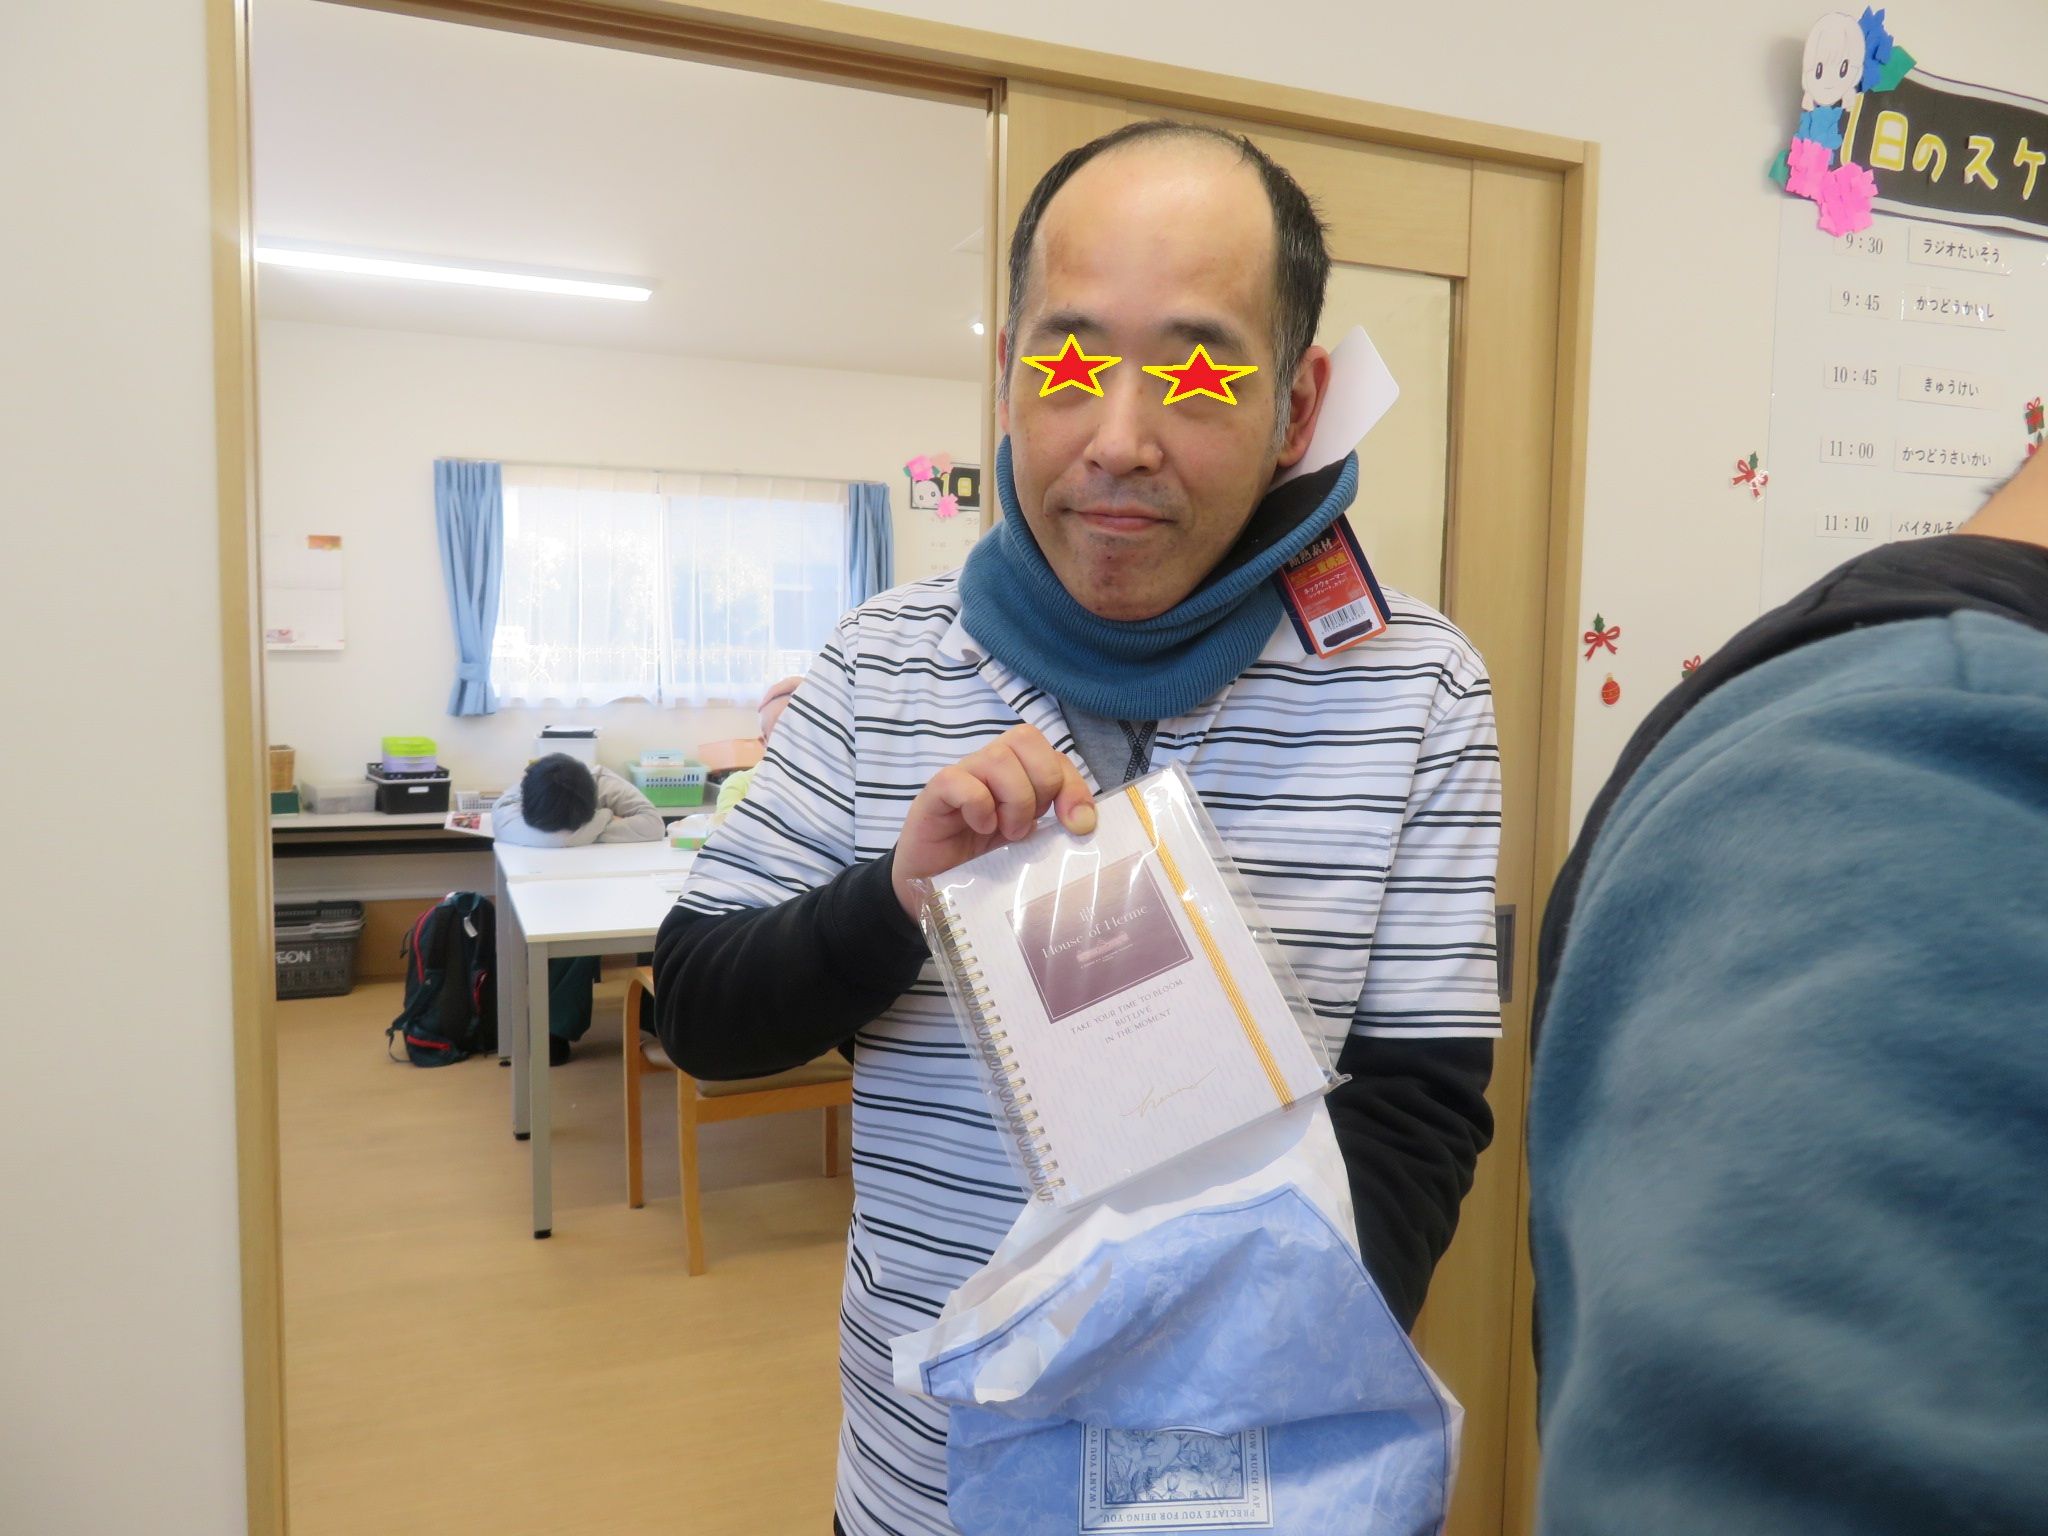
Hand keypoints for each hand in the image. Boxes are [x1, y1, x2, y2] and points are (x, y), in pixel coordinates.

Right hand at [891, 724, 1096, 918]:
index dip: (1072, 784)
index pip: (1054, 753)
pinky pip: (959, 781)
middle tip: (1029, 825)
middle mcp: (990, 764)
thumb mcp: (1031, 842)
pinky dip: (979, 806)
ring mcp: (961, 775)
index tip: (1077, 825)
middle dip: (1042, 785)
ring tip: (1006, 832)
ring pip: (998, 757)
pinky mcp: (934, 793)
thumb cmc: (985, 860)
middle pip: (1026, 738)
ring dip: (1013, 800)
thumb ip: (1058, 825)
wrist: (935, 886)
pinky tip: (979, 828)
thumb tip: (1084, 821)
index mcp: (1018, 772)